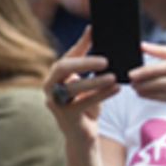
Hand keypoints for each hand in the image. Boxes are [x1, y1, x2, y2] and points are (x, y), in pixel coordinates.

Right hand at [45, 27, 118, 141]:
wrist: (82, 135)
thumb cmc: (86, 105)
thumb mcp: (89, 83)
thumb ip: (92, 65)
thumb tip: (101, 39)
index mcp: (55, 74)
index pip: (68, 55)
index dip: (81, 43)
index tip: (94, 30)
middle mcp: (50, 85)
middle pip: (64, 68)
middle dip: (84, 62)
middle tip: (105, 60)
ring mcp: (55, 101)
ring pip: (74, 87)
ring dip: (95, 81)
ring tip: (113, 76)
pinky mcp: (65, 116)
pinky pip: (84, 102)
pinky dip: (102, 95)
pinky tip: (116, 88)